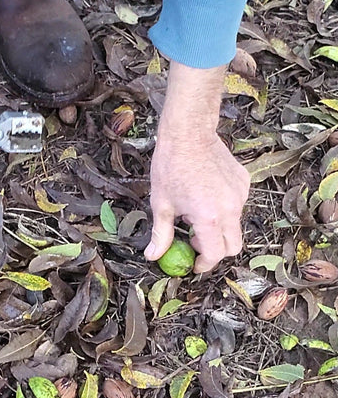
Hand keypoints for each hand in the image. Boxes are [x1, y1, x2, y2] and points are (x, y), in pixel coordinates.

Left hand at [144, 61, 249, 272]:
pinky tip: (206, 194)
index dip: (204, 264)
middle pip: (234, 246)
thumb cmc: (170, 166)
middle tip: (194, 241)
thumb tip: (153, 256)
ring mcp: (241, 194)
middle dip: (216, 250)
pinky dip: (224, 209)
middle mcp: (231, 208)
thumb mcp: (161, 204)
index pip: (215, 254)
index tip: (194, 265)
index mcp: (210, 217)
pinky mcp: (245, 182)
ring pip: (235, 225)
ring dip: (218, 227)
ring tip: (195, 210)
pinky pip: (237, 205)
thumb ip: (161, 234)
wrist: (188, 133)